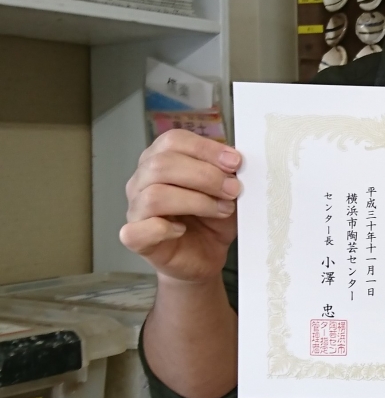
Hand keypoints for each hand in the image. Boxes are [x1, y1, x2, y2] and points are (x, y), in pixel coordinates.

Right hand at [120, 131, 241, 281]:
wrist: (205, 257)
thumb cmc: (212, 220)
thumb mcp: (227, 191)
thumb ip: (226, 173)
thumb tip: (234, 160)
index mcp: (161, 160)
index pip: (173, 140)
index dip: (205, 148)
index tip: (235, 162)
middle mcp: (142, 181)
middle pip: (162, 164)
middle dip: (205, 176)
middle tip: (233, 190)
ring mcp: (135, 210)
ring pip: (154, 195)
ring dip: (196, 201)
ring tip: (222, 210)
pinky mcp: (135, 239)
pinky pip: (136, 230)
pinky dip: (162, 229)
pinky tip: (181, 230)